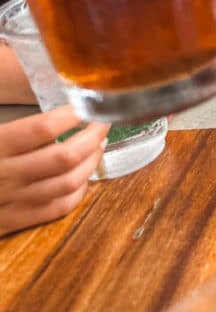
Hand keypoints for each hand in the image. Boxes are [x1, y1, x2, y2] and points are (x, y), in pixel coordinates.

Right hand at [0, 105, 108, 236]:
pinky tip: (82, 176)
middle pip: (63, 156)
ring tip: (97, 145)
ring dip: (92, 161)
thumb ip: (11, 126)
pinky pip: (57, 208)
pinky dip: (79, 191)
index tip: (85, 104)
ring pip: (67, 182)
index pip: (41, 128)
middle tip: (102, 122)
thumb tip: (42, 97)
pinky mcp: (12, 222)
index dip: (71, 114)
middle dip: (92, 136)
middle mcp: (3, 175)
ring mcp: (10, 201)